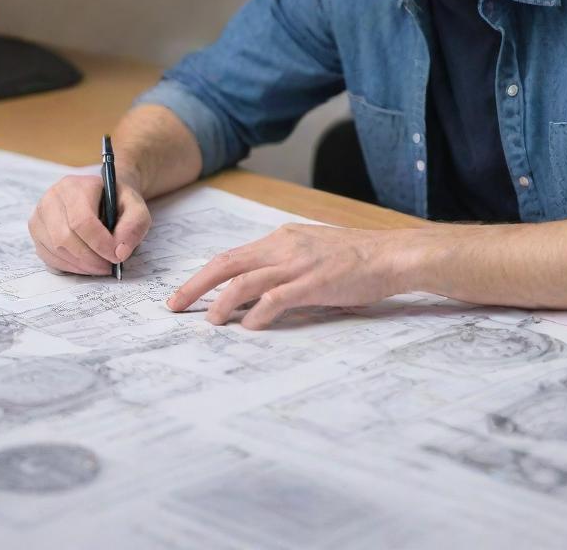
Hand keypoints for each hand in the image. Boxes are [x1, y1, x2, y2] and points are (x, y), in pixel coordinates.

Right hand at [28, 173, 151, 274]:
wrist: (103, 195)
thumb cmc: (118, 202)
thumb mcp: (136, 207)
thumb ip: (134, 225)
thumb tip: (120, 252)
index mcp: (76, 186)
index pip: (82, 220)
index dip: (99, 243)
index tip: (116, 257)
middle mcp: (52, 198)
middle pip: (65, 237)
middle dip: (90, 258)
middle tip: (109, 266)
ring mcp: (39, 215)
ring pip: (55, 249)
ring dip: (80, 265)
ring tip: (100, 266)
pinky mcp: (36, 232)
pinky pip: (48, 257)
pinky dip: (69, 266)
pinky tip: (86, 265)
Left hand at [166, 223, 416, 329]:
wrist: (392, 254)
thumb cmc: (357, 258)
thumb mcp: (314, 251)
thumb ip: (286, 265)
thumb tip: (259, 291)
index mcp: (282, 238)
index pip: (233, 255)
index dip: (205, 274)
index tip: (186, 292)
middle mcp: (285, 246)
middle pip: (228, 263)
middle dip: (197, 285)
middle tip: (174, 305)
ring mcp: (299, 264)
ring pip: (246, 279)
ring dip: (221, 302)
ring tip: (209, 321)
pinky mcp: (314, 283)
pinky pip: (276, 298)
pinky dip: (257, 313)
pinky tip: (248, 327)